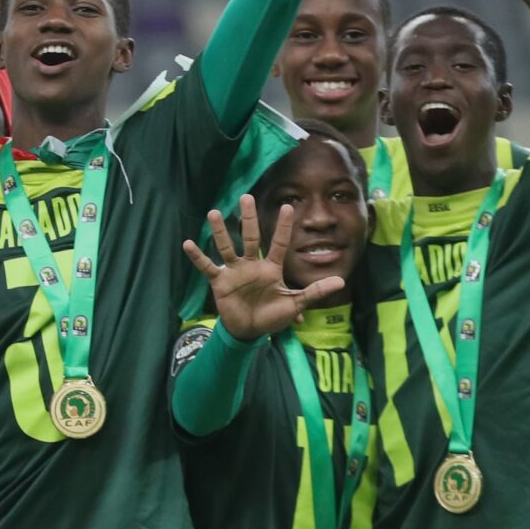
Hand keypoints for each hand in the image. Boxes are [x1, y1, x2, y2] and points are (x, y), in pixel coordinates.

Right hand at [181, 196, 344, 340]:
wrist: (250, 331)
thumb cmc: (272, 316)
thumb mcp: (296, 304)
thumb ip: (315, 291)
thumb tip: (341, 280)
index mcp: (272, 268)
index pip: (280, 243)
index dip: (284, 227)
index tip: (288, 207)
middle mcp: (252, 265)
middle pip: (251, 237)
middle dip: (248, 218)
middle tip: (246, 197)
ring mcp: (235, 271)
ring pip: (227, 247)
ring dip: (220, 232)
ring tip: (213, 213)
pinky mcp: (220, 281)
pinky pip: (207, 267)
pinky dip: (197, 257)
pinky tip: (188, 243)